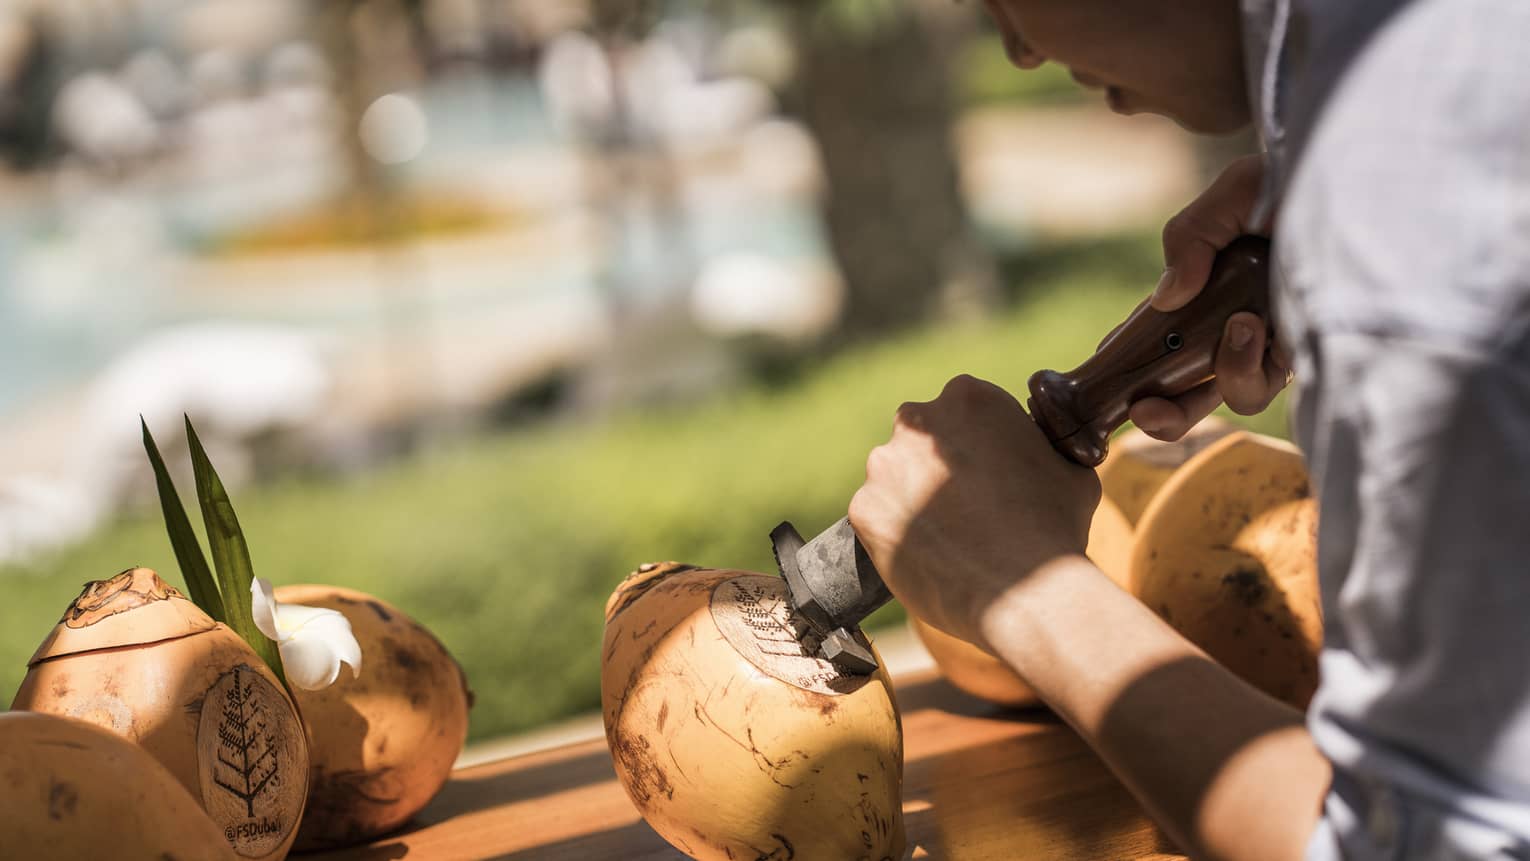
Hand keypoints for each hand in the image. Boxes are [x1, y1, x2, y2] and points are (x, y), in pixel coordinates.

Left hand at [848, 375, 1099, 646]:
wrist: (1024, 593)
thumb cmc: (1055, 530)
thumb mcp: (1070, 468)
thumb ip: (1043, 445)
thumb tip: (1042, 448)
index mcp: (970, 397)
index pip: (962, 411)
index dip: (975, 443)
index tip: (986, 472)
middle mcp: (919, 421)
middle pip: (920, 438)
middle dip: (935, 465)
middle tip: (965, 505)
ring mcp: (884, 465)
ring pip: (893, 478)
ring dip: (911, 498)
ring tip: (948, 536)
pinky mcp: (862, 509)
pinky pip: (876, 517)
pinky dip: (895, 533)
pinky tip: (927, 554)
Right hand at [1131, 155, 1289, 440]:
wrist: (1378, 178)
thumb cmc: (1306, 178)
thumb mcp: (1234, 194)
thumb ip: (1189, 237)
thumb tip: (1167, 298)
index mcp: (1217, 293)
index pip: (1166, 339)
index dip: (1133, 361)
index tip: (1106, 364)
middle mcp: (1246, 326)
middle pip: (1196, 392)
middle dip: (1164, 413)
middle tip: (1143, 409)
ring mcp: (1282, 344)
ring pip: (1239, 395)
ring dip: (1221, 372)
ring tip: (1238, 325)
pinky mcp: (1316, 355)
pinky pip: (1271, 383)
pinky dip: (1248, 362)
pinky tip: (1252, 324)